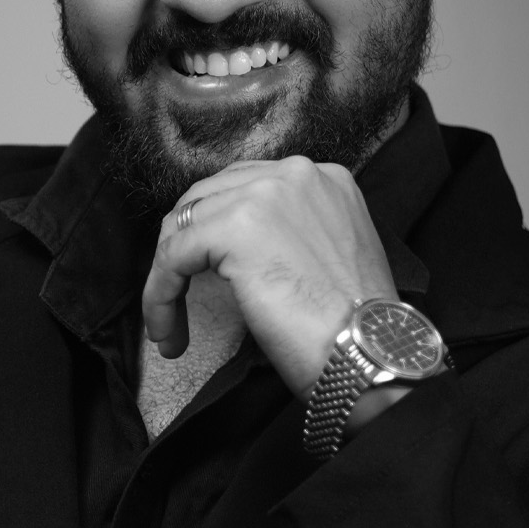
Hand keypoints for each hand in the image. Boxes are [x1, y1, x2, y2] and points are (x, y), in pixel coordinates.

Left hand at [143, 156, 398, 398]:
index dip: (213, 234)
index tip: (202, 275)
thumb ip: (287, 234)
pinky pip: (172, 257)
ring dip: (167, 280)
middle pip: (207, 198)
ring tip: (168, 326)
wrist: (368, 353)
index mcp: (322, 178)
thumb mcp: (328, 256)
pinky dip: (160, 295)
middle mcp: (295, 174)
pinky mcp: (234, 227)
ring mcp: (264, 195)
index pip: (243, 188)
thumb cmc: (353, 326)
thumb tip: (234, 252)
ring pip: (183, 227)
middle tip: (175, 298)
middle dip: (182, 250)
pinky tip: (167, 330)